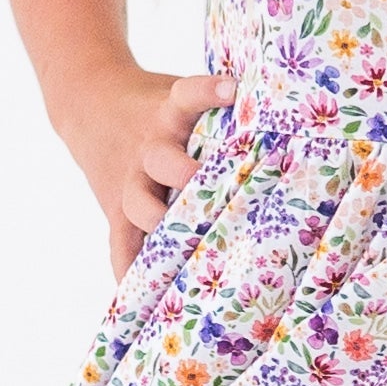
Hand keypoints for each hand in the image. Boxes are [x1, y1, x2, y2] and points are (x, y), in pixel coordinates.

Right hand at [55, 61, 237, 283]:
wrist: (91, 104)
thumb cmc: (162, 109)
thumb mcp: (183, 97)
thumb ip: (225, 115)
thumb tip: (295, 126)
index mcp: (171, 112)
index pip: (188, 94)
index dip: (208, 90)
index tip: (231, 88)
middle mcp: (150, 148)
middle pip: (164, 161)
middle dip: (188, 176)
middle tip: (215, 190)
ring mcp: (131, 180)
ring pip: (142, 207)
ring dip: (163, 228)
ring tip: (190, 253)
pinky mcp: (116, 209)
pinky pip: (121, 245)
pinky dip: (130, 270)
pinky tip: (143, 296)